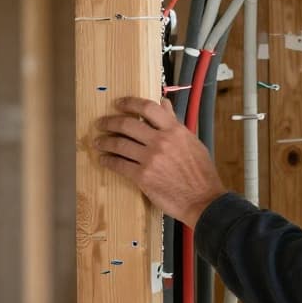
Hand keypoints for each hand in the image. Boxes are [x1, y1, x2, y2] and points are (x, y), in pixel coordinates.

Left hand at [93, 97, 226, 226]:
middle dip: (110, 122)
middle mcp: (161, 141)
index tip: (118, 103)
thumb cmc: (200, 172)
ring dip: (105, 142)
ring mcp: (150, 159)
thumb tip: (164, 104)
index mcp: (174, 130)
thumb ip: (174, 122)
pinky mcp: (143, 177)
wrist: (203, 199)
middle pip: (127, 124)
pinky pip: (119, 165)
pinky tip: (104, 160)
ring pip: (119, 144)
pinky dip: (109, 161)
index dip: (129, 103)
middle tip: (101, 123)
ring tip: (98, 142)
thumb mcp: (191, 141)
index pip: (148, 108)